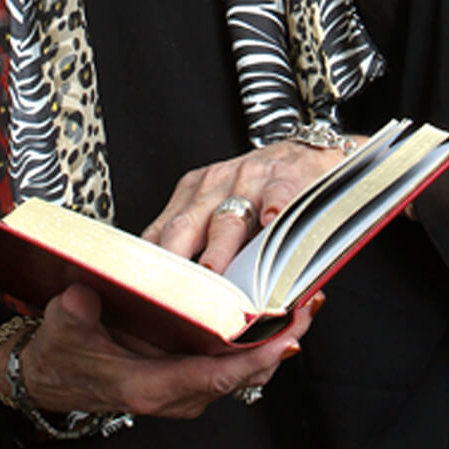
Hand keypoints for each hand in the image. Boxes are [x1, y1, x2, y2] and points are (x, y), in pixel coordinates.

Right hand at [3, 284, 313, 420]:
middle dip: (280, 343)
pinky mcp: (188, 377)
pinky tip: (272, 314)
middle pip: (243, 375)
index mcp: (150, 387)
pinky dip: (257, 341)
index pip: (215, 376)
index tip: (287, 337)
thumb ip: (74, 316)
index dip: (254, 358)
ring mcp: (186, 388)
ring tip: (303, 303)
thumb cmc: (61, 355)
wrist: (51, 378)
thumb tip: (85, 297)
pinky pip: (233, 364)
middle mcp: (177, 395)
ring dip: (275, 341)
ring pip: (244, 372)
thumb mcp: (62, 330)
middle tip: (310, 306)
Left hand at [141, 135, 362, 273]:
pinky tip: (270, 225)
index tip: (145, 293)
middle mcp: (214, 186)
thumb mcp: (217, 207)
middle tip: (172, 294)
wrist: (303, 152)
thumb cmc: (257, 192)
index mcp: (192, 195)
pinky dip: (273, 210)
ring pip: (228, 219)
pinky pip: (277, 196)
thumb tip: (180, 297)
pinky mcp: (286, 180)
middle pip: (186, 227)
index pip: (162, 233)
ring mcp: (249, 182)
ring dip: (218, 249)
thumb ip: (198, 244)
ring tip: (213, 273)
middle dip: (174, 261)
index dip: (151, 266)